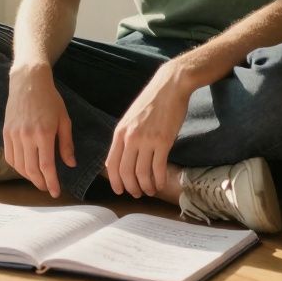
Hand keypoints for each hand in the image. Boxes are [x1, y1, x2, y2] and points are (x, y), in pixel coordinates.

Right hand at [4, 64, 76, 197]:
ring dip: (29, 177)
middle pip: (31, 169)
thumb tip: (70, 164)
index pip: (46, 166)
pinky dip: (17, 166)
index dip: (51, 182)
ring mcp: (14, 135)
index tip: (55, 192)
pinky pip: (10, 156)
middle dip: (40, 182)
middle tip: (47, 188)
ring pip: (19, 166)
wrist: (28, 82)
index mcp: (44, 133)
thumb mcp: (64, 120)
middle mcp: (27, 136)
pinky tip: (26, 168)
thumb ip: (66, 144)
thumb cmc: (50, 100)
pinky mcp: (6, 132)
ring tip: (38, 179)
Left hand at [105, 63, 192, 197]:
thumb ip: (126, 137)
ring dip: (146, 187)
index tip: (120, 190)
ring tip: (150, 190)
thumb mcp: (131, 118)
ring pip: (142, 173)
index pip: (111, 164)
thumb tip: (123, 158)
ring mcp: (147, 140)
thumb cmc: (151, 102)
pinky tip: (160, 183)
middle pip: (125, 172)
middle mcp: (131, 137)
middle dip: (131, 188)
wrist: (170, 87)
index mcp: (120, 132)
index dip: (115, 181)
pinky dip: (158, 180)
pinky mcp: (163, 141)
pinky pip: (158, 168)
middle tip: (137, 194)